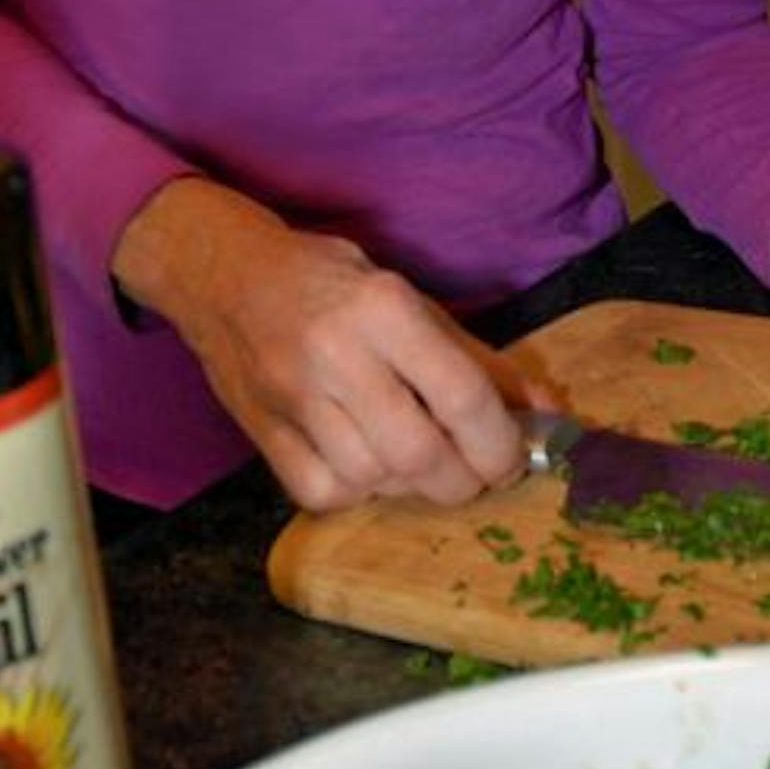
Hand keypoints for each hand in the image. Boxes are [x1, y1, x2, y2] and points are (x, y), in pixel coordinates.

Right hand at [111, 177, 525, 509]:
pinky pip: (322, 491)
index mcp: (381, 307)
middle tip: (476, 475)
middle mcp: (335, 352)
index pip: (460, 394)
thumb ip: (476, 358)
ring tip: (421, 464)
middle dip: (463, 480)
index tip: (514, 459)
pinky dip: (358, 492)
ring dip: (412, 487)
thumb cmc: (328, 282)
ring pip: (372, 478)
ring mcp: (293, 397)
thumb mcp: (409, 300)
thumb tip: (545, 408)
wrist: (224, 276)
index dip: (501, 442)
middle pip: (418, 453)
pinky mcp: (262, 430)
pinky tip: (368, 467)